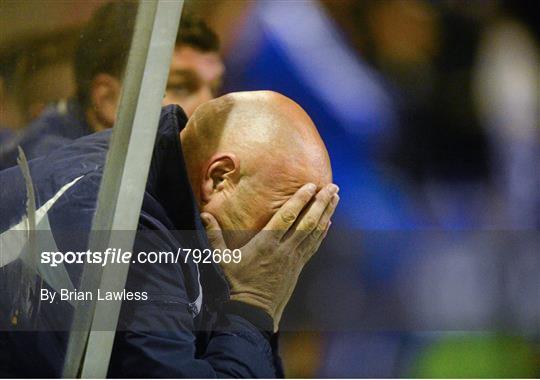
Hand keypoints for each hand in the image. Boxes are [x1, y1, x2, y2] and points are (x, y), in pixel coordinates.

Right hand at [201, 183, 338, 330]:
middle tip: (333, 187)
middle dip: (321, 203)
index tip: (311, 185)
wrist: (253, 311)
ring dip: (326, 214)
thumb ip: (214, 236)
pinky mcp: (298, 267)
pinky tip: (328, 222)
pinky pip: (314, 246)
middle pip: (307, 222)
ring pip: (314, 232)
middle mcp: (284, 249)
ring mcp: (294, 258)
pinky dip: (322, 232)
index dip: (300, 200)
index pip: (287, 217)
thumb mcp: (223, 259)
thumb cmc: (236, 284)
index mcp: (266, 243)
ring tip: (335, 198)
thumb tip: (204, 215)